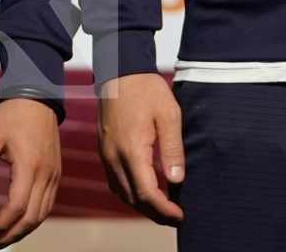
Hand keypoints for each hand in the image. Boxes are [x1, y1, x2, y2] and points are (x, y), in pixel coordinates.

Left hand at [0, 99, 60, 248]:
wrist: (36, 97)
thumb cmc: (10, 115)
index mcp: (29, 166)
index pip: (16, 207)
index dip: (0, 226)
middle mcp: (46, 175)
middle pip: (32, 218)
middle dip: (11, 235)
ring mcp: (54, 175)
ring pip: (42, 214)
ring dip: (23, 230)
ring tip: (2, 239)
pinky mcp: (55, 173)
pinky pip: (47, 204)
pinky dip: (33, 218)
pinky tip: (19, 222)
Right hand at [96, 72, 183, 224]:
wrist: (120, 70)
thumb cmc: (147, 89)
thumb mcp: (168, 115)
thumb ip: (172, 148)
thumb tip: (177, 179)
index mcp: (131, 150)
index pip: (146, 193)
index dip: (164, 209)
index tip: (181, 213)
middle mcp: (114, 157)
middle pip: (133, 199)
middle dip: (154, 213)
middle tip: (175, 216)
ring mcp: (106, 154)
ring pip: (122, 192)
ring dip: (141, 204)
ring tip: (163, 207)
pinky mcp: (104, 150)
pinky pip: (115, 180)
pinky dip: (130, 192)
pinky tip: (145, 189)